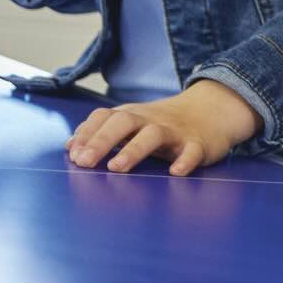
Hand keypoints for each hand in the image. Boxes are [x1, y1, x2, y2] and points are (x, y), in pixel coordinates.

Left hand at [67, 80, 261, 175]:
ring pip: (153, 135)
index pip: (104, 117)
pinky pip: (192, 151)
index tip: (73, 154)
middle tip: (84, 162)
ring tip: (117, 167)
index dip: (86, 134)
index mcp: (132, 115)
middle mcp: (150, 120)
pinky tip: (176, 172)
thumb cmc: (162, 123)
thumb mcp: (132, 122)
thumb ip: (101, 132)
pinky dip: (185, 160)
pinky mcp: (198, 144)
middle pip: (123, 122)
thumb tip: (70, 147)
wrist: (212, 111)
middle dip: (101, 140)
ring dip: (134, 150)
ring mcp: (175, 131)